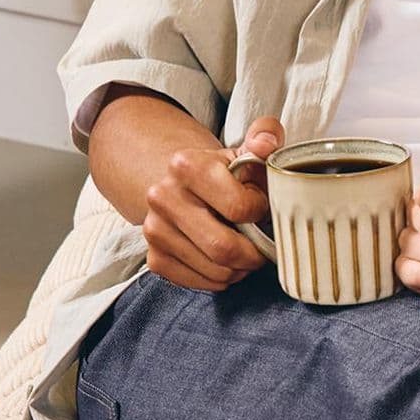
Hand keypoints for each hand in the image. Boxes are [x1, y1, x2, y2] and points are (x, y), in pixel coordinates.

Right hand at [140, 115, 282, 290]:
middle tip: (264, 243)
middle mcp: (162, 197)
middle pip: (223, 247)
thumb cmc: (227, 171)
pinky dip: (223, 277)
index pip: (239, 207)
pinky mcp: (154, 258)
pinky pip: (200, 283)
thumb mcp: (248, 149)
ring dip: (241, 267)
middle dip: (254, 253)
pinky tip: (228, 259)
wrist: (184, 185)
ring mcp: (154, 230)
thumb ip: (265, 136)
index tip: (262, 205)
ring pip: (215, 270)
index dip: (261, 211)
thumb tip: (266, 142)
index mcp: (186, 165)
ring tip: (247, 249)